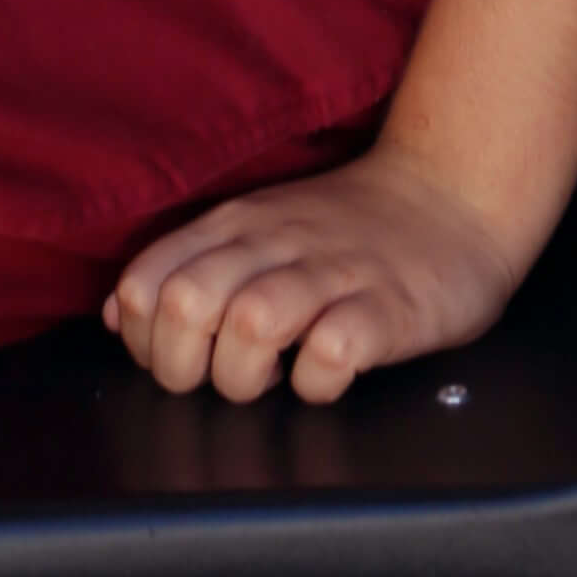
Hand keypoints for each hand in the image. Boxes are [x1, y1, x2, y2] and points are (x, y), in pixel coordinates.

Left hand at [107, 138, 521, 408]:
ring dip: (244, 375)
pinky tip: (325, 375)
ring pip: (249, 323)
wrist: (455, 195)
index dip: (143, 342)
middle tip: (222, 375)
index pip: (145, 284)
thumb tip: (120, 312)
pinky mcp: (390, 308)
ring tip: (272, 377)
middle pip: (183, 304)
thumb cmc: (350, 229)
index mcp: (237, 225)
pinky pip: (332, 353)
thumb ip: (188, 263)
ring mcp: (335, 272)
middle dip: (184, 367)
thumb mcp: (258, 229)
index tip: (181, 358)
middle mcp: (276, 242)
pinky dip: (317, 382)